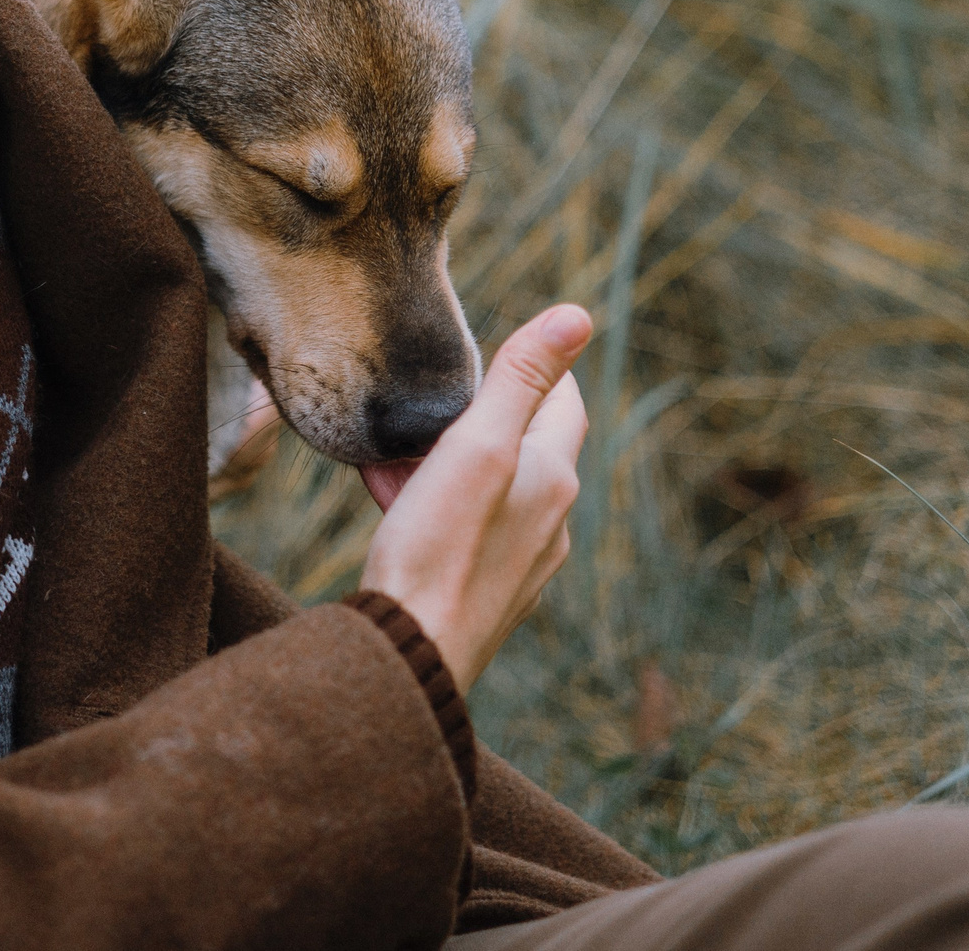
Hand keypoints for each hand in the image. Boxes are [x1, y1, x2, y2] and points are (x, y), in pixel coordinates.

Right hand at [357, 304, 589, 690]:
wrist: (410, 654)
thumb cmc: (438, 547)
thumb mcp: (478, 444)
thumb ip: (522, 378)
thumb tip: (578, 314)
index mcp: (554, 478)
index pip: (562, 401)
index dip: (532, 369)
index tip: (489, 356)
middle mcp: (549, 522)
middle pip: (522, 446)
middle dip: (475, 419)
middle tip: (426, 407)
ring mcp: (519, 564)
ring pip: (489, 490)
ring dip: (446, 464)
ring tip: (392, 455)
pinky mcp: (485, 594)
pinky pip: (465, 532)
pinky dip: (434, 508)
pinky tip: (390, 507)